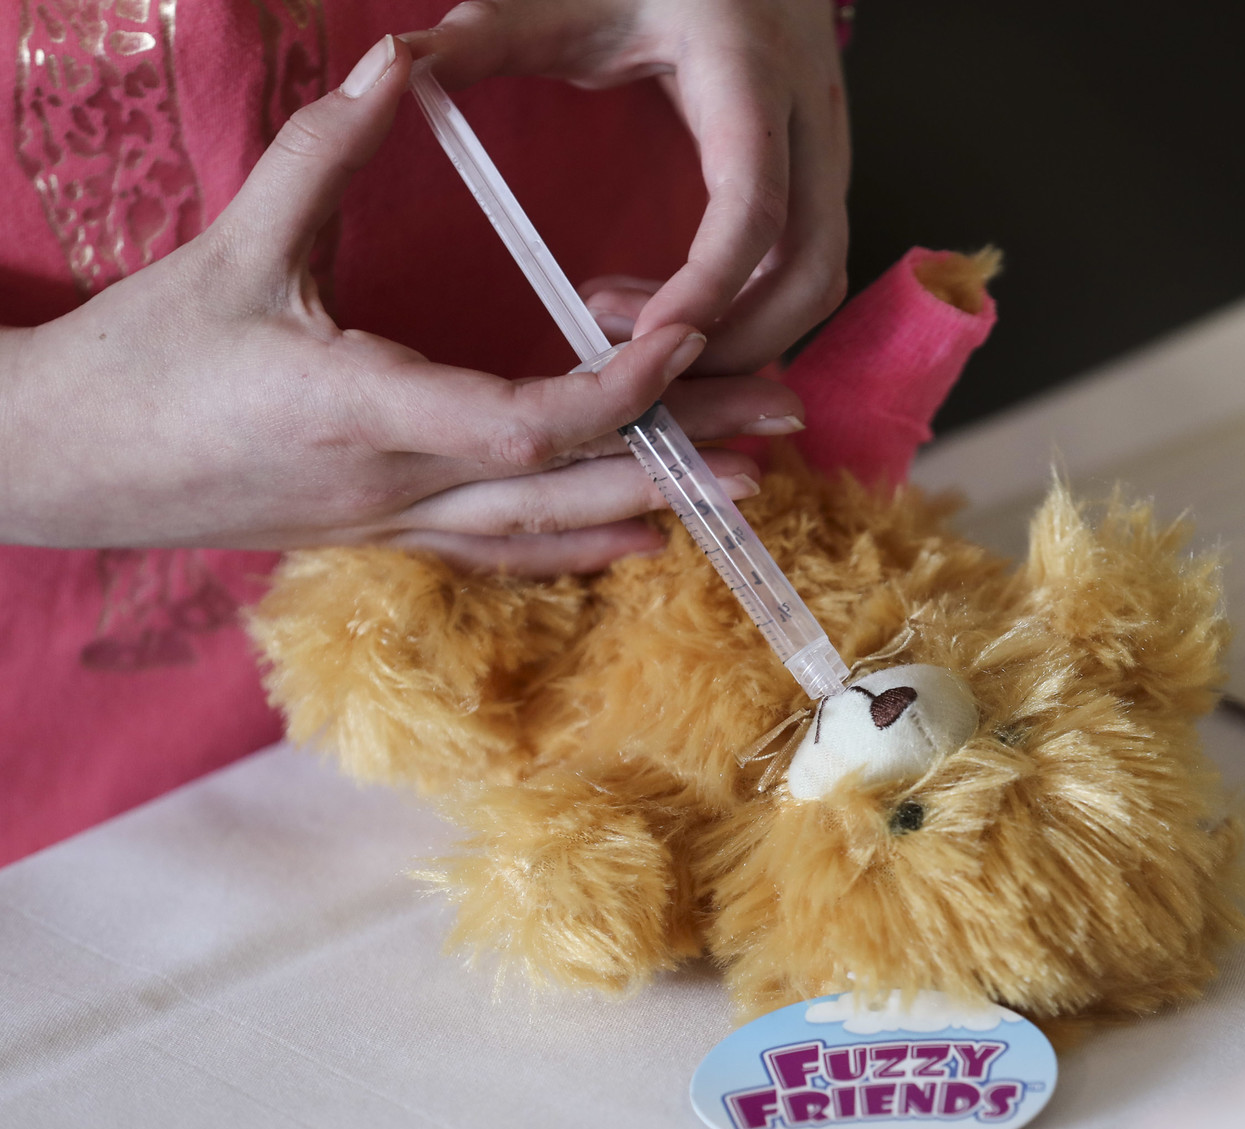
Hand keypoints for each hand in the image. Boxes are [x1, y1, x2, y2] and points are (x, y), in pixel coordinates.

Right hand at [0, 36, 803, 574]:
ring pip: (547, 533)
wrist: (67, 466)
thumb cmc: (144, 363)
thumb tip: (395, 63)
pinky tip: (633, 537)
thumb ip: (322, 153)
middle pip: (572, 485)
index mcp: (368, 412)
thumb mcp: (232, 250)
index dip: (626, 389)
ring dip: (649, 507)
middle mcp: (400, 488)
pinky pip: (502, 552)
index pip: (536, 418)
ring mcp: (397, 525)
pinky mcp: (386, 536)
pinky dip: (577, 542)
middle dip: (682, 457)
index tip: (693, 340)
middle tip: (778, 432)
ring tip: (738, 487)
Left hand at [403, 0, 850, 373]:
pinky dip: (749, 314)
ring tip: (637, 341)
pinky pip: (805, 271)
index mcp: (747, 69)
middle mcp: (808, 118)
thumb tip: (399, 65)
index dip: (708, 285)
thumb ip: (486, 31)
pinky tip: (667, 314)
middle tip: (631, 364)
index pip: (754, 202)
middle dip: (735, 342)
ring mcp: (826, 151)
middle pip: (811, 272)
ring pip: (818, 282)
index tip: (644, 342)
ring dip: (741, 336)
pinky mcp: (821, 175)